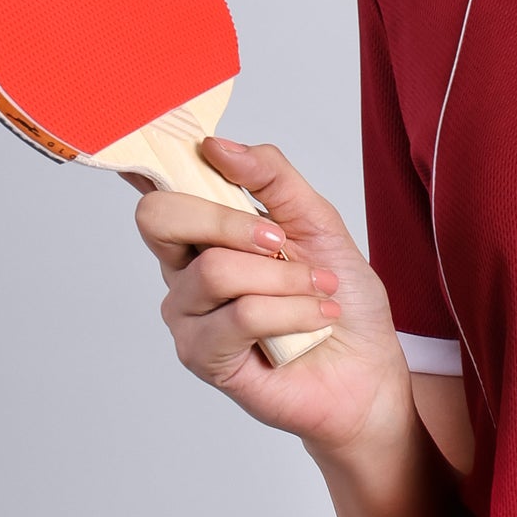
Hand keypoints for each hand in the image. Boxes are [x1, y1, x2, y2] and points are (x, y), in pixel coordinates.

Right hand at [132, 137, 408, 454]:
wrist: (367, 370)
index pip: (156, 187)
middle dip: (230, 220)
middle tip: (281, 241)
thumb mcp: (317, 221)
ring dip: (285, 277)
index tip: (174, 145)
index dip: (149, 159)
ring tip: (319, 291)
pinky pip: (240, 316)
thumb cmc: (338, 298)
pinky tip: (316, 320)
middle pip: (161, 218)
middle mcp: (182, 270)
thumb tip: (217, 146)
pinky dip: (291, 312)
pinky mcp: (203, 357)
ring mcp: (187, 315)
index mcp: (202, 231)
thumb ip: (270, 177)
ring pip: (216, 271)